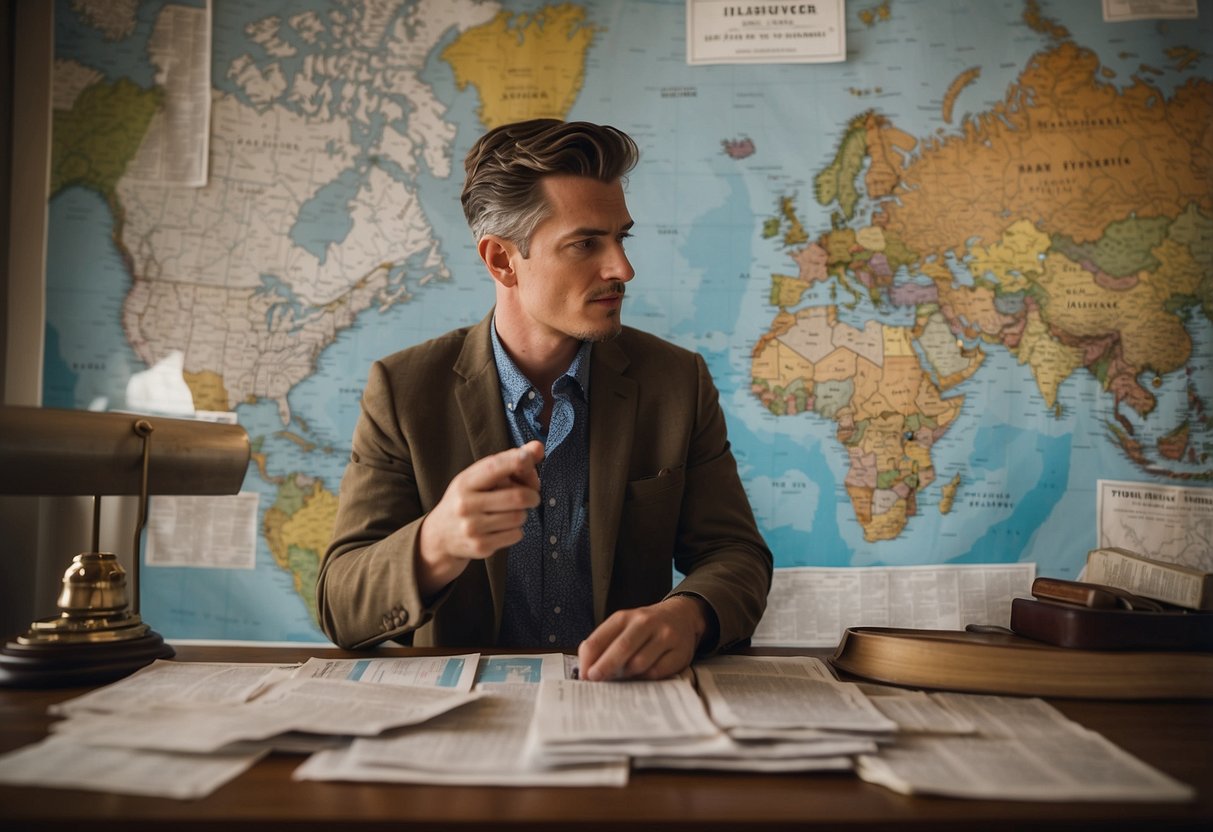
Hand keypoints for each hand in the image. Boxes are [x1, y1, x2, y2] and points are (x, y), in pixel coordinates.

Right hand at [417, 440, 542, 597]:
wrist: (439, 537)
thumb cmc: (466, 500)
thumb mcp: (477, 478)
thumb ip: (508, 462)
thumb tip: (539, 447)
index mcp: (465, 482)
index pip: (495, 467)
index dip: (516, 460)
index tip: (529, 457)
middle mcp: (466, 504)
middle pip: (517, 497)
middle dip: (532, 495)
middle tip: (532, 496)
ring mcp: (472, 527)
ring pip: (519, 517)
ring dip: (523, 513)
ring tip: (512, 512)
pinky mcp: (481, 547)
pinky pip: (515, 535)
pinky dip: (517, 530)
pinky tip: (504, 527)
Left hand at [577, 595, 708, 681]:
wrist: (682, 615)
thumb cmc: (643, 628)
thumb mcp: (622, 626)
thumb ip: (602, 643)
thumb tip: (586, 670)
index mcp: (624, 617)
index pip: (600, 638)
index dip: (589, 659)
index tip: (584, 675)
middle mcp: (645, 622)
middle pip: (622, 648)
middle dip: (605, 667)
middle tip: (595, 680)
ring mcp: (665, 636)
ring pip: (639, 663)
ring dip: (627, 675)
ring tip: (624, 677)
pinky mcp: (680, 652)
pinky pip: (657, 672)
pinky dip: (647, 678)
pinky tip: (644, 675)